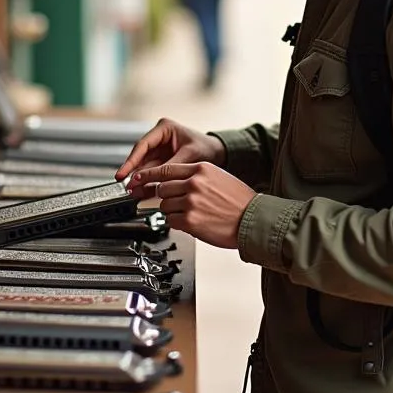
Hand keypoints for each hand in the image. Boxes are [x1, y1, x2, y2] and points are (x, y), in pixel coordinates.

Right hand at [115, 119, 223, 183]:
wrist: (218, 153)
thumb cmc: (207, 147)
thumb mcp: (190, 155)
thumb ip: (171, 166)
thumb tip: (154, 178)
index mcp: (164, 128)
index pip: (142, 145)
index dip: (131, 160)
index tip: (123, 173)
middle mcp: (158, 138)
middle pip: (140, 157)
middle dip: (133, 172)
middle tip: (126, 186)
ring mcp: (159, 150)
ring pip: (143, 166)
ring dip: (138, 179)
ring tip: (132, 192)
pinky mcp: (161, 162)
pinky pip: (151, 173)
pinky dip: (147, 182)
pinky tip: (141, 192)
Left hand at [128, 163, 255, 248]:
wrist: (254, 219)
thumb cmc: (240, 201)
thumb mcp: (219, 177)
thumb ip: (197, 177)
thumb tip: (176, 182)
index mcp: (201, 169)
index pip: (167, 169)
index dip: (149, 175)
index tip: (139, 178)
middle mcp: (194, 183)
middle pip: (162, 188)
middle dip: (165, 197)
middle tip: (175, 202)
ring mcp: (191, 202)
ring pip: (164, 206)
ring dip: (172, 211)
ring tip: (189, 214)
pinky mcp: (190, 220)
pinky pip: (170, 221)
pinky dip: (176, 223)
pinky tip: (191, 222)